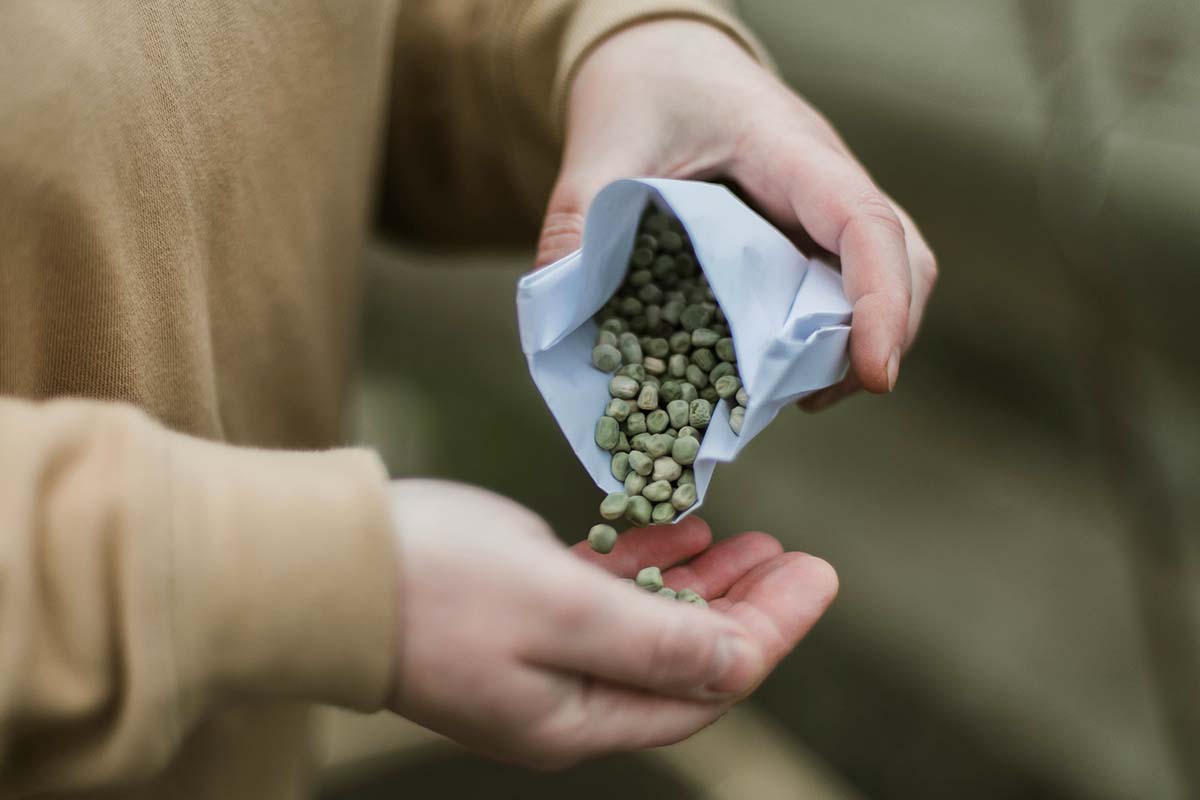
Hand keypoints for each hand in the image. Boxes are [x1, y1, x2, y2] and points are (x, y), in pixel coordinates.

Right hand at [387, 479, 836, 767]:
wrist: (323, 565)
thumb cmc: (436, 582)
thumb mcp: (558, 609)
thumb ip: (655, 641)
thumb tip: (743, 664)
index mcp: (577, 719)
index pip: (706, 686)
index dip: (771, 632)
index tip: (819, 576)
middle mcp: (564, 703)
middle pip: (685, 662)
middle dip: (748, 611)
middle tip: (798, 559)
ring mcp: (537, 661)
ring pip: (649, 628)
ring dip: (702, 584)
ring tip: (753, 540)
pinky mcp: (515, 618)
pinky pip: (603, 600)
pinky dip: (645, 567)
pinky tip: (676, 533)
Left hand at [537, 19, 936, 408]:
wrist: (661, 58)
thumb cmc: (643, 89)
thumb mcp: (601, 149)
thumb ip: (579, 221)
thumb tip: (558, 310)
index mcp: (787, 150)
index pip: (864, 223)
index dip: (880, 300)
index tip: (874, 371)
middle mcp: (824, 177)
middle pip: (903, 256)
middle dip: (882, 334)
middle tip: (815, 398)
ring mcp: (822, 204)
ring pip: (886, 273)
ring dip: (856, 340)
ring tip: (797, 397)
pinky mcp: (806, 228)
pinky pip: (843, 282)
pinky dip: (826, 333)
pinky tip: (778, 371)